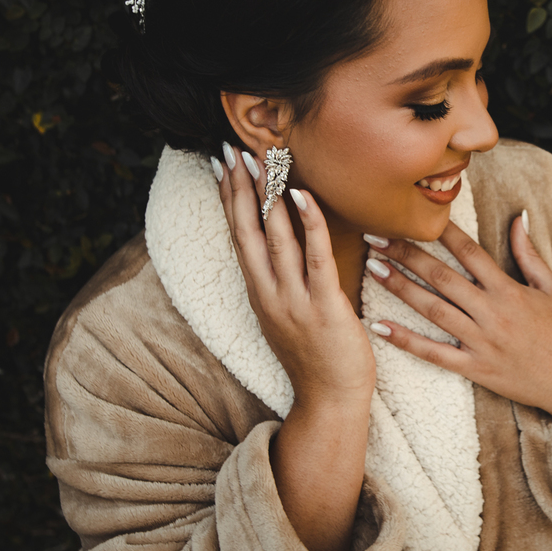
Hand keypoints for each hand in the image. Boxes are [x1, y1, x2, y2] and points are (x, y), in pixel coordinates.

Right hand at [216, 143, 376, 412]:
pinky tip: (302, 194)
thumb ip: (282, 279)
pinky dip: (307, 223)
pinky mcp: (323, 307)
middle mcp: (269, 293)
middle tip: (230, 148)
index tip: (221, 163)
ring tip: (261, 159)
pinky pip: (313, 257)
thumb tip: (282, 241)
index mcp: (260, 293)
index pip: (238, 235)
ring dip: (267, 196)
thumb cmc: (316, 356)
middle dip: (238, 188)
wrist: (330, 401)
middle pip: (247, 231)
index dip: (228, 198)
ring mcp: (293, 300)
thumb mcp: (288, 313)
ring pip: (274, 238)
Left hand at [364, 215, 551, 426]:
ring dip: (400, 288)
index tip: (414, 216)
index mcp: (508, 290)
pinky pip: (433, 353)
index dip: (440, 232)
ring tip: (372, 268)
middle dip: (406, 254)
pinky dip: (405, 340)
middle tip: (376, 236)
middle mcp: (491, 312)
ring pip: (433, 309)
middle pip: (441, 277)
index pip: (469, 252)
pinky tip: (379, 326)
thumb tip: (518, 217)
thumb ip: (529, 253)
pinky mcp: (474, 367)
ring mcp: (480, 341)